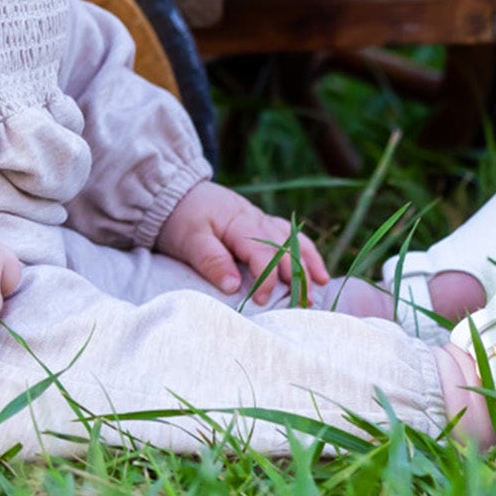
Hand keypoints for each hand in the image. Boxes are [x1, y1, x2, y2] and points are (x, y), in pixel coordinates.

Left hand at [156, 180, 327, 305]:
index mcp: (239, 223)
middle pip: (284, 247)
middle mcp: (255, 219)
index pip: (261, 253)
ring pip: (292, 239)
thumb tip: (232, 286)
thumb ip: (210, 259)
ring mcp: (260, 219)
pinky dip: (305, 250)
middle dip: (296, 275)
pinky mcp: (260, 223)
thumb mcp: (189, 239)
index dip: (265, 279)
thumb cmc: (180, 218)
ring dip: (307, 262)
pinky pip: (289, 235)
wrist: (174, 191)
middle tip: (302, 304)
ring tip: (321, 285)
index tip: (260, 302)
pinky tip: (316, 268)